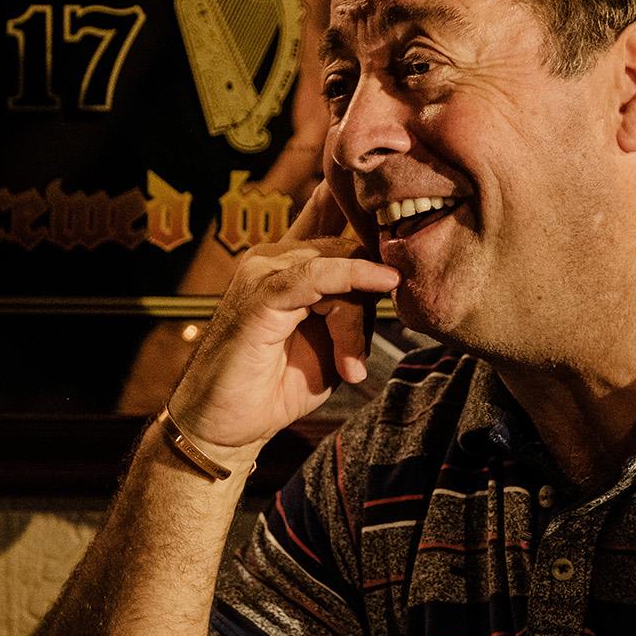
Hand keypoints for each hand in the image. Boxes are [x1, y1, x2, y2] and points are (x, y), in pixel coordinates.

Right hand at [168, 183, 397, 451]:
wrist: (227, 427)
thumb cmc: (278, 386)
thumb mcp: (333, 344)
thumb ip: (357, 310)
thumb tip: (392, 282)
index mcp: (289, 263)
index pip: (330, 211)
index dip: (365, 208)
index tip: (407, 221)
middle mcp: (273, 258)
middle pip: (347, 248)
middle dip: (368, 301)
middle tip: (356, 359)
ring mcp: (262, 272)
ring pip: (337, 264)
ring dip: (355, 319)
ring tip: (349, 366)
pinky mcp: (260, 295)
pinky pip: (317, 275)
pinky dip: (353, 279)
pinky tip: (381, 284)